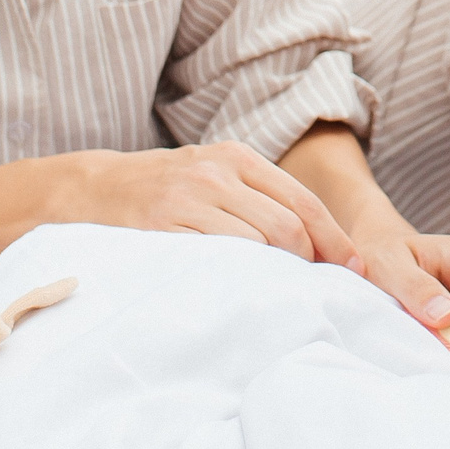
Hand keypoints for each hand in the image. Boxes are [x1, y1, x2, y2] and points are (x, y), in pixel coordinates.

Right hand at [72, 142, 361, 264]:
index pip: (303, 201)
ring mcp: (190, 197)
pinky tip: (243, 288)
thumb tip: (315, 241)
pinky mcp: (163, 225)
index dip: (334, 239)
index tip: (354, 267)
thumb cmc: (166, 187)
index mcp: (238, 157)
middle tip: (320, 287)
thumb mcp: (214, 173)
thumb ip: (259, 196)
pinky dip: (238, 275)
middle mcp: (218, 172)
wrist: (95, 187)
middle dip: (311, 261)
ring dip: (276, 273)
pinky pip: (217, 256)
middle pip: (288, 226)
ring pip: (258, 243)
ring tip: (283, 292)